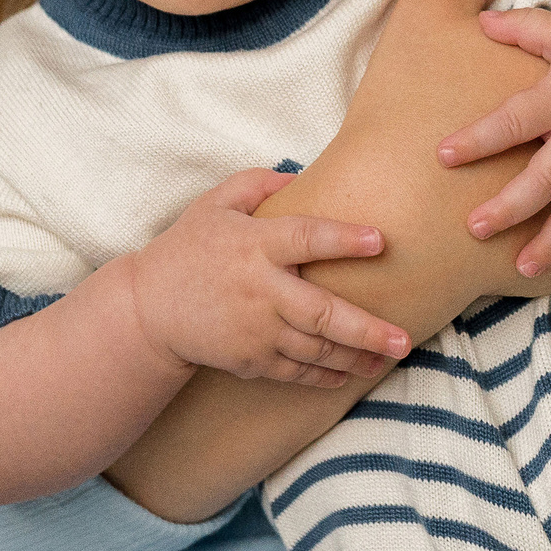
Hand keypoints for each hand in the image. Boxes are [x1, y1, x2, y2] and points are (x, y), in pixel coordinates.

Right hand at [122, 168, 410, 387]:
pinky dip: (324, 375)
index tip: (380, 241)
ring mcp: (255, 331)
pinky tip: (350, 373)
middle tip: (404, 339)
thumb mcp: (214, 203)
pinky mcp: (249, 360)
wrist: (147, 309)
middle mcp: (260, 291)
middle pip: (321, 312)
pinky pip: (295, 371)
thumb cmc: (189, 248)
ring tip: (388, 359)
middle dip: (366, 329)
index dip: (343, 240)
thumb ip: (257, 184)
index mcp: (255, 245)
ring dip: (355, 357)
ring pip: (315, 349)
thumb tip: (298, 175)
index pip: (305, 239)